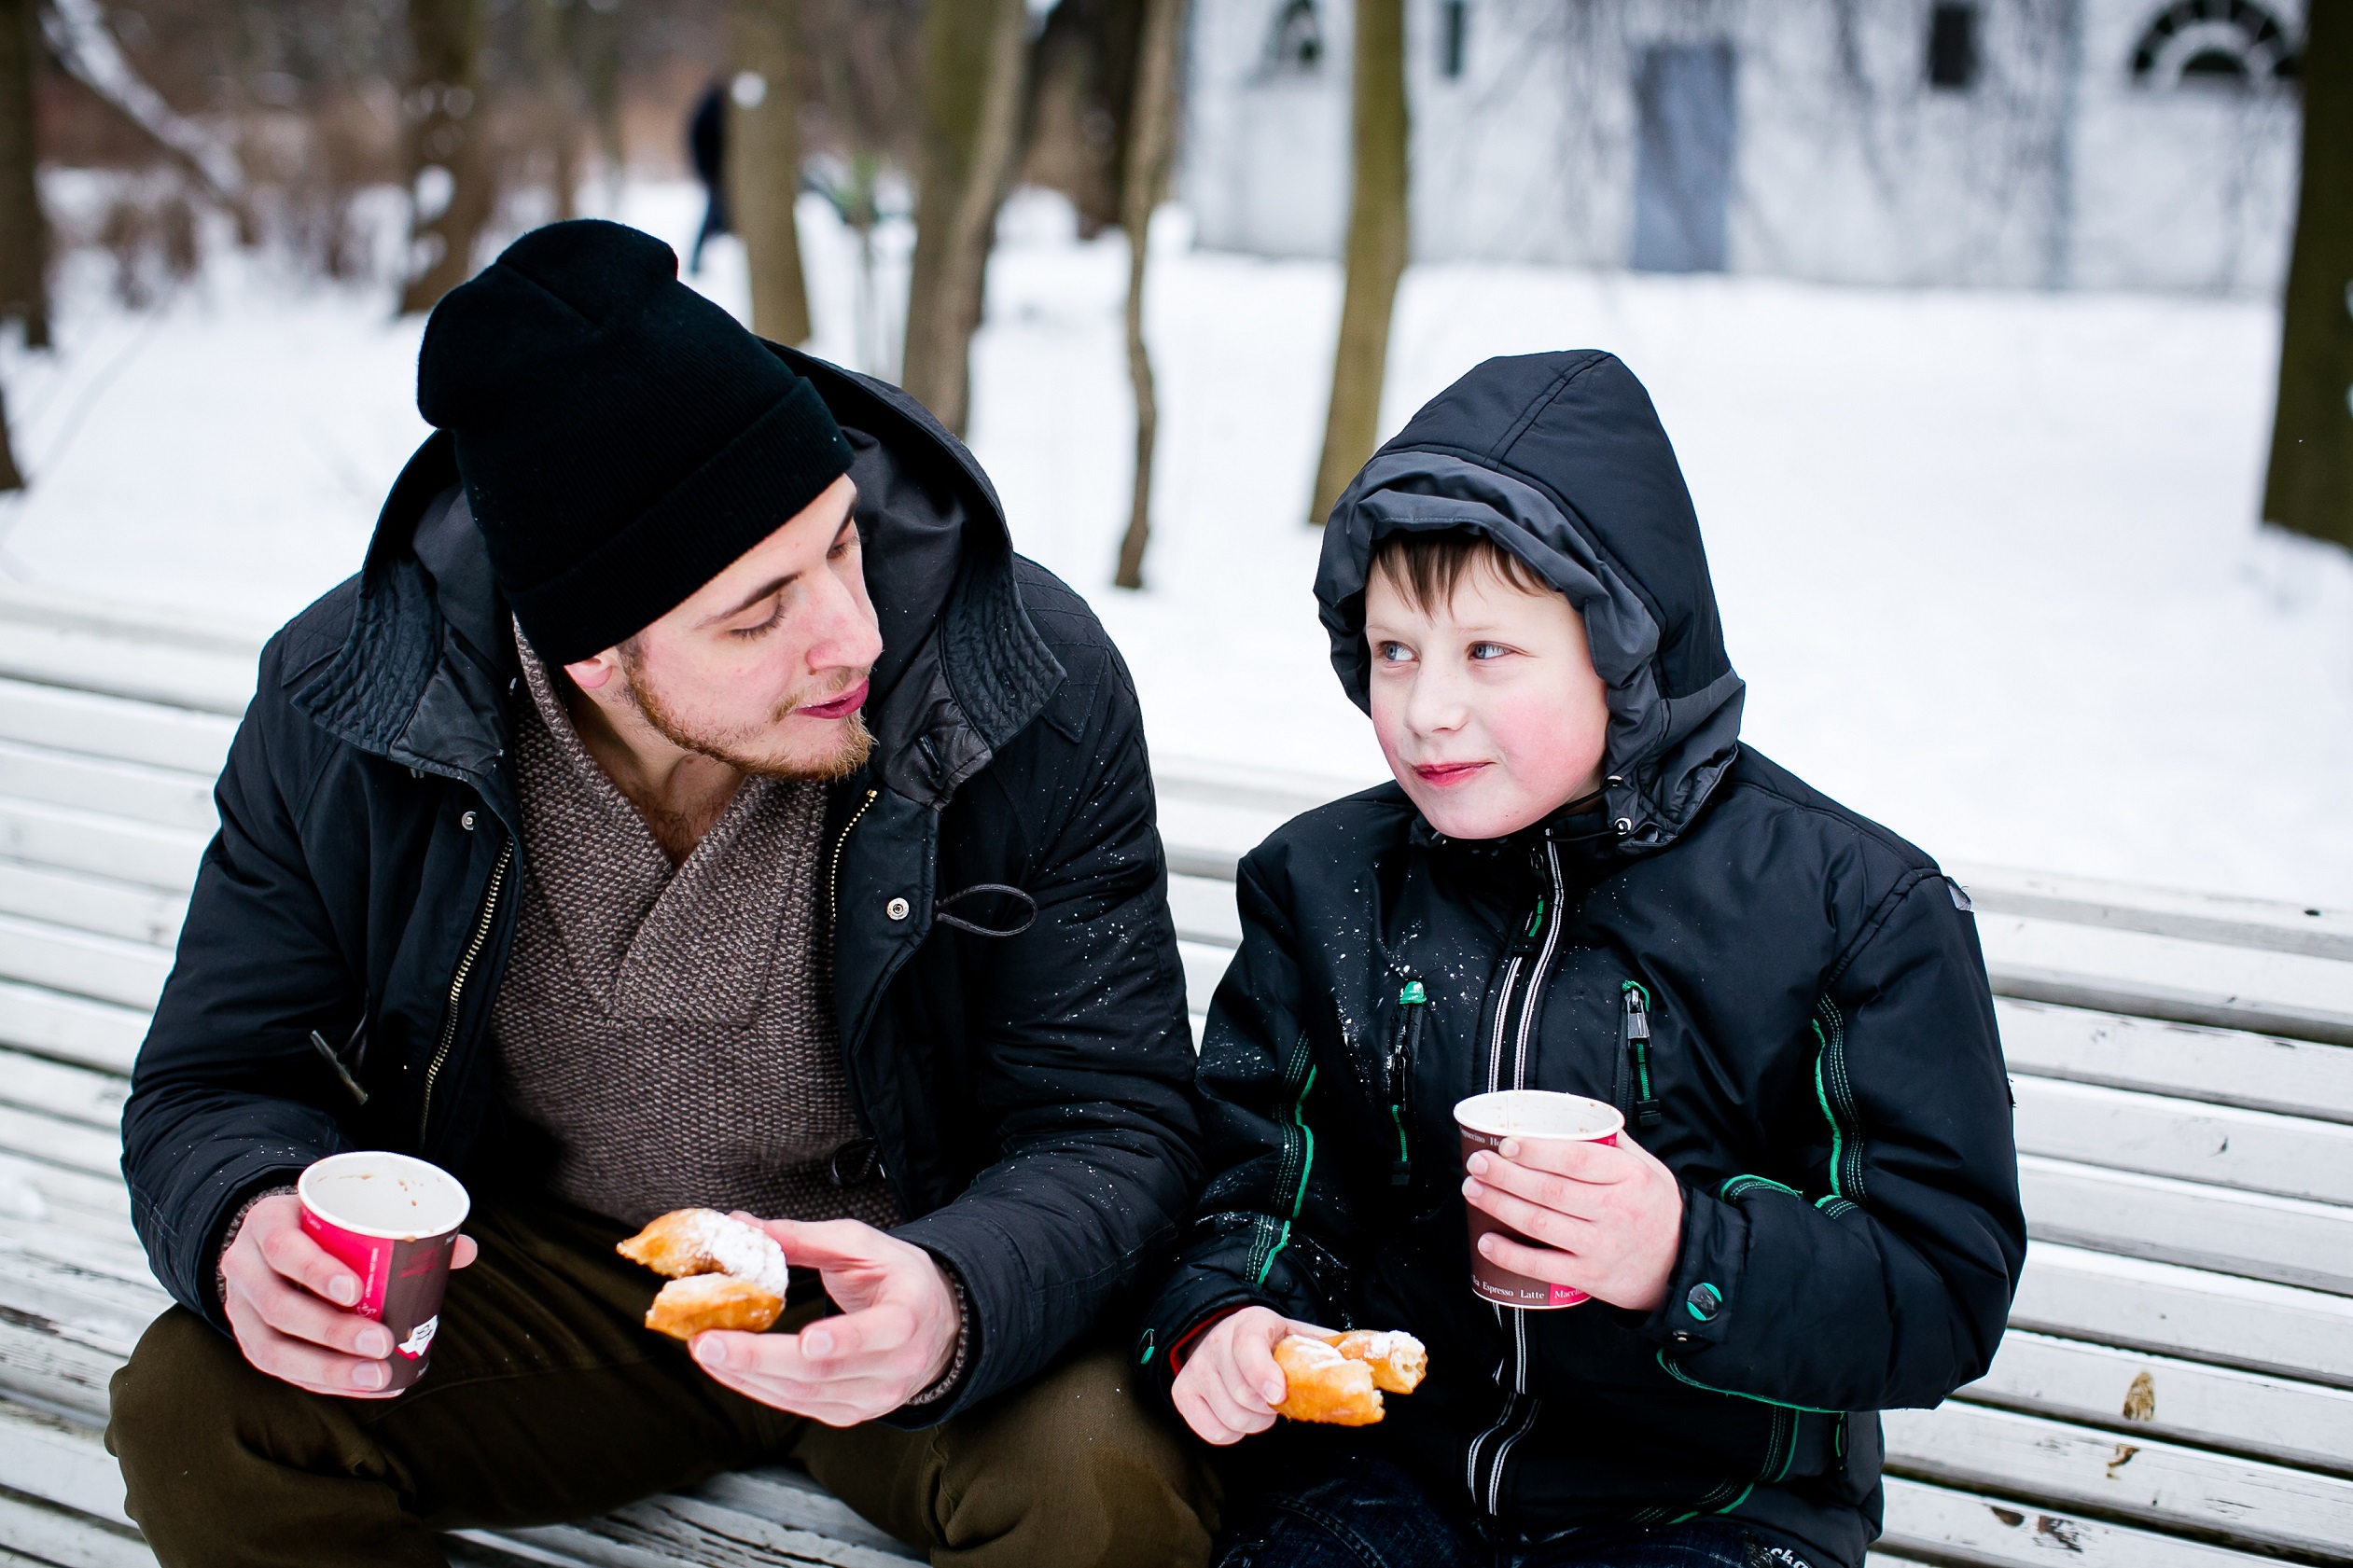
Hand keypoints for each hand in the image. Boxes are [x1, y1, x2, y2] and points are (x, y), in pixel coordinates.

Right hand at [220, 1192, 477, 1397]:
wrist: (269, 1238)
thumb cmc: (321, 1225)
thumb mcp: (345, 1213)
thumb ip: (401, 1228)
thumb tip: (465, 1250)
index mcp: (266, 1223)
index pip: (282, 1248)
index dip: (316, 1272)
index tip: (357, 1291)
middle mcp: (242, 1265)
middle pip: (278, 1305)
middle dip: (332, 1331)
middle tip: (381, 1343)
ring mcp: (238, 1307)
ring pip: (272, 1347)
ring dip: (327, 1368)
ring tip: (377, 1376)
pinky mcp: (247, 1339)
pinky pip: (279, 1369)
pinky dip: (322, 1381)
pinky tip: (361, 1388)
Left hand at [690, 1216, 959, 1425]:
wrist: (935, 1326)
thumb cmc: (898, 1279)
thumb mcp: (862, 1245)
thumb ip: (804, 1238)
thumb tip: (744, 1226)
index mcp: (907, 1317)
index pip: (881, 1333)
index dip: (845, 1340)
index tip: (808, 1339)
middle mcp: (895, 1367)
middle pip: (824, 1372)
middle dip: (759, 1358)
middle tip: (708, 1342)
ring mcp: (873, 1398)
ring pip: (804, 1395)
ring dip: (747, 1375)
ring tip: (705, 1350)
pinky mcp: (850, 1413)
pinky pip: (798, 1405)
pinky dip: (757, 1387)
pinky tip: (729, 1367)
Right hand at [1169, 1305, 1330, 1445]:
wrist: (1226, 1336)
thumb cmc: (1272, 1342)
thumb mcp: (1298, 1335)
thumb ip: (1329, 1349)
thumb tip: (1368, 1363)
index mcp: (1250, 1323)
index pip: (1248, 1347)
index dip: (1263, 1373)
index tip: (1279, 1394)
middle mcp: (1216, 1342)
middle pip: (1242, 1394)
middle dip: (1269, 1409)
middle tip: (1278, 1402)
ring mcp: (1195, 1368)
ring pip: (1230, 1417)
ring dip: (1254, 1423)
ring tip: (1260, 1408)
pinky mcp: (1183, 1392)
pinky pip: (1212, 1431)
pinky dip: (1232, 1433)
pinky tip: (1240, 1416)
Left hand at [1462, 1134, 1683, 1311]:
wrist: (1682, 1265)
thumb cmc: (1657, 1209)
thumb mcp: (1648, 1167)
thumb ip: (1612, 1143)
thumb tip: (1569, 1116)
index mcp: (1629, 1177)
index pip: (1577, 1160)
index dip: (1537, 1151)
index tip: (1506, 1144)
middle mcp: (1616, 1211)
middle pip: (1550, 1190)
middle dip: (1505, 1175)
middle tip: (1477, 1163)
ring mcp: (1602, 1247)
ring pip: (1541, 1224)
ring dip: (1500, 1205)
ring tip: (1473, 1190)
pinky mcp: (1591, 1277)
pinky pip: (1544, 1266)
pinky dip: (1511, 1255)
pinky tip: (1486, 1240)